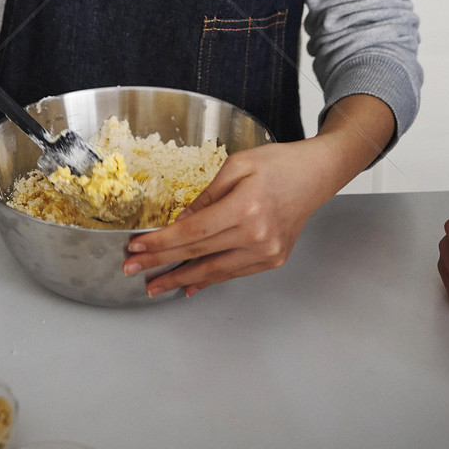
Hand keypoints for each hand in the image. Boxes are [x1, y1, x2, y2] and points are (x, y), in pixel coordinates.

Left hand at [123, 137, 337, 298]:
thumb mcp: (236, 166)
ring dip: (181, 279)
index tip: (136, 247)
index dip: (160, 242)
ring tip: (155, 285)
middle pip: (197, 254)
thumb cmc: (277, 163)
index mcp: (244, 209)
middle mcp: (256, 236)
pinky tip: (190, 284)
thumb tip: (179, 224)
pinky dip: (209, 279)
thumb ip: (205, 197)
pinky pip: (233, 273)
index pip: (192, 233)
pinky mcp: (273, 259)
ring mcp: (267, 252)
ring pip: (214, 271)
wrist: (316, 175)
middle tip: (132, 269)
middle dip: (160, 263)